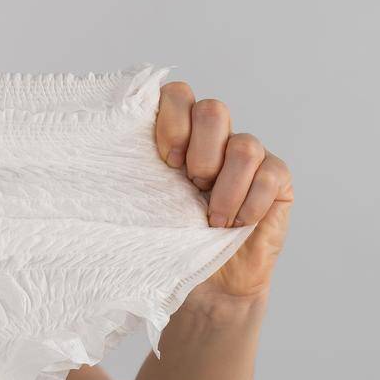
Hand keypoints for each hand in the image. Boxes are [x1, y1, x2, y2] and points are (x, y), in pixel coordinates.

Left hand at [154, 82, 293, 302]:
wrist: (207, 285)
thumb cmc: (171, 242)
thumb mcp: (146, 205)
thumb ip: (136, 171)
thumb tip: (103, 155)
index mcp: (179, 135)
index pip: (177, 95)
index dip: (172, 120)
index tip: (165, 161)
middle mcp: (215, 138)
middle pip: (214, 110)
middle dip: (200, 152)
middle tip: (191, 187)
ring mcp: (249, 156)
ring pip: (244, 146)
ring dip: (225, 188)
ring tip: (213, 219)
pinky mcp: (277, 180)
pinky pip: (271, 174)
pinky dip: (250, 203)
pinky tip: (237, 225)